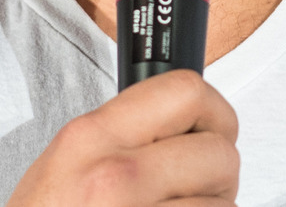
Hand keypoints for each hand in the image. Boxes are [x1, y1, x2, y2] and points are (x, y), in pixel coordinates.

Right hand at [6, 69, 239, 205]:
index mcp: (91, 138)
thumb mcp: (63, 164)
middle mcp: (116, 176)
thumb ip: (119, 136)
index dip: (212, 111)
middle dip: (218, 174)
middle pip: (219, 152)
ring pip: (222, 205)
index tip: (210, 131)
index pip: (185, 90)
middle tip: (196, 188)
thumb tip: (183, 122)